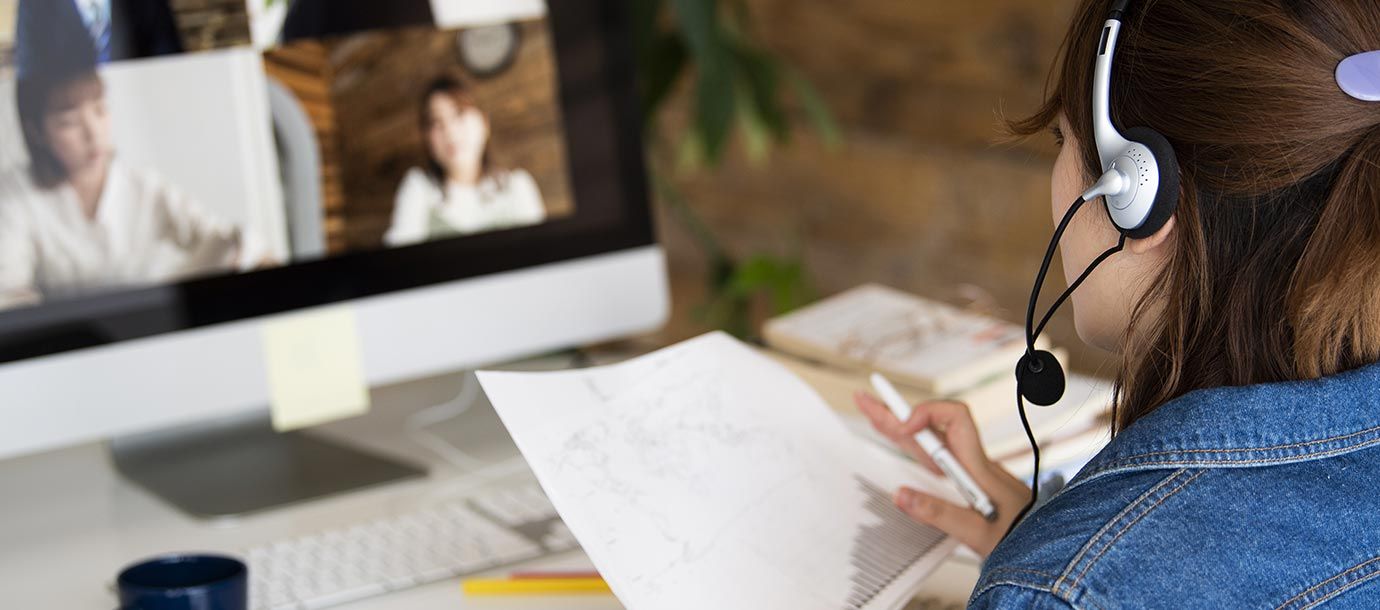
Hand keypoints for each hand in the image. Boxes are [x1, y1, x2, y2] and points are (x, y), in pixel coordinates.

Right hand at [853, 392, 1030, 556]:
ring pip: (932, 441)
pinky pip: (938, 457)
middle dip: (897, 412)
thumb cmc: (1024, 540)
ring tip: (873, 413)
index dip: (926, 414)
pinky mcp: (969, 484)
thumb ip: (939, 514)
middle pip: (932, 427)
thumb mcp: (979, 534)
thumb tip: (899, 493)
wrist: (1051, 552)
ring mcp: (972, 472)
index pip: (955, 419)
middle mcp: (974, 463)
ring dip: (902, 426)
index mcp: (979, 467)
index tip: (902, 425)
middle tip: (866, 398)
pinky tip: (902, 440)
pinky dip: (914, 445)